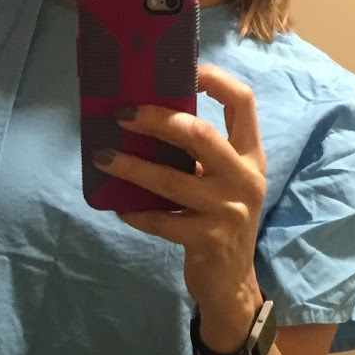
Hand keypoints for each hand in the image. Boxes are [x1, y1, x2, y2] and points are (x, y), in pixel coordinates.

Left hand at [98, 64, 266, 346]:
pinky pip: (161, 220)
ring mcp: (228, 211)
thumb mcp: (223, 183)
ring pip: (171, 179)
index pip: (243, 103)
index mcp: (251, 157)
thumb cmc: (220, 221)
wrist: (232, 284)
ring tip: (103, 157)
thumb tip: (147, 118)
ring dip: (131, 166)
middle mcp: (244, 179)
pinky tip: (118, 207)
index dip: (215, 79)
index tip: (185, 70)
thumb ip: (202, 155)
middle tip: (122, 114)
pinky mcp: (207, 240)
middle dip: (157, 119)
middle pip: (199, 134)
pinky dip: (136, 212)